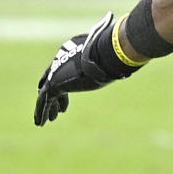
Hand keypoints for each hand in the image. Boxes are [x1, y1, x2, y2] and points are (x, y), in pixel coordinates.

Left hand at [34, 12, 142, 126]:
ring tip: (45, 120)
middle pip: (52, 80)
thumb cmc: (112, 52)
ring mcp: (56, 72)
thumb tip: (132, 52)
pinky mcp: (55, 84)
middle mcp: (61, 61)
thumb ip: (112, 56)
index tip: (65, 98)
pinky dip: (41, 111)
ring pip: (46, 94)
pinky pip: (44, 101)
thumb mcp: (111, 54)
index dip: (64, 86)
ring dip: (47, 107)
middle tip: (56, 109)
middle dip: (53, 96)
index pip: (63, 69)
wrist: (105, 53)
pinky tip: (40, 122)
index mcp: (72, 51)